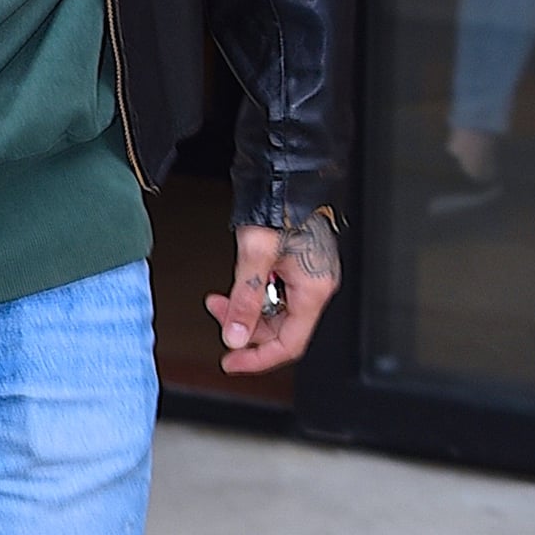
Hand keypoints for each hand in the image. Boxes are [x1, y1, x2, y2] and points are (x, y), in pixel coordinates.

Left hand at [205, 210, 339, 373]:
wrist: (287, 171)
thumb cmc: (278, 203)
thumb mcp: (254, 252)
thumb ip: (245, 298)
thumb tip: (234, 336)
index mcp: (314, 289)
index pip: (289, 344)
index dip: (259, 359)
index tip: (232, 363)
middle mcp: (316, 286)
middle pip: (282, 328)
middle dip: (246, 326)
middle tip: (217, 314)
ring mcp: (309, 274)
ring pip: (277, 309)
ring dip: (247, 308)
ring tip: (221, 296)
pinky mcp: (300, 262)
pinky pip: (277, 291)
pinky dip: (255, 292)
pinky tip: (239, 281)